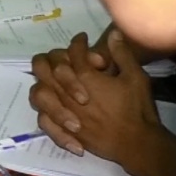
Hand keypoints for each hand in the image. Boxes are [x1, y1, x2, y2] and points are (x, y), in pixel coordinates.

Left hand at [36, 30, 165, 166]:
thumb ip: (121, 54)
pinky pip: (43, 121)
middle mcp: (67, 93)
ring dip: (46, 85)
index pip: (73, 52)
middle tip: (66, 61)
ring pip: (38, 93)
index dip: (78, 43)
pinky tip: (61, 112)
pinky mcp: (63, 131)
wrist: (136, 143)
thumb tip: (113, 33)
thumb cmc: (137, 108)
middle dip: (53, 59)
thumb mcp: (135, 77)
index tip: (82, 40)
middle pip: (44, 67)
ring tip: (58, 85)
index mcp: (84, 77)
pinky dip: (48, 115)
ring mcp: (62, 112)